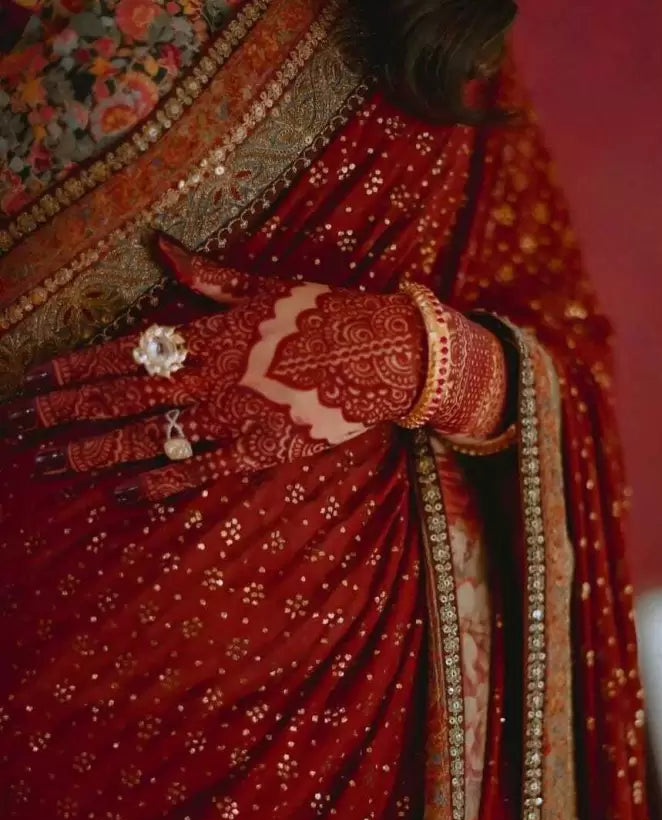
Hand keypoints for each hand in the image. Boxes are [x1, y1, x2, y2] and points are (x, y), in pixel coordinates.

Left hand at [4, 236, 427, 501]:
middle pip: (126, 396)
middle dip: (69, 411)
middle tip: (22, 425)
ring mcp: (236, 415)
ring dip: (97, 449)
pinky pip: (201, 469)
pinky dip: (160, 480)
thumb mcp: (265, 286)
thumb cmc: (326, 315)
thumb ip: (208, 275)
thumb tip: (161, 245)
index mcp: (212, 332)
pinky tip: (123, 492)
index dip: (77, 367)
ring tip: (50, 461)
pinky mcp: (263, 448)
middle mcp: (214, 376)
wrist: (385, 354)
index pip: (128, 351)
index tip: (36, 381)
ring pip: (151, 436)